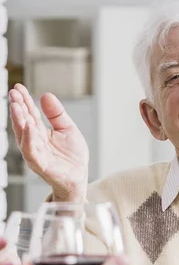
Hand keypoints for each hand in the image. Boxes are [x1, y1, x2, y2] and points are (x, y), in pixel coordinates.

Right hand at [9, 84, 88, 203]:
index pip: (30, 114)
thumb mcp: (67, 129)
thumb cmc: (72, 157)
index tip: (19, 87)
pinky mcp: (41, 165)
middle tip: (14, 93)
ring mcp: (36, 154)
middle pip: (24, 122)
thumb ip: (57, 114)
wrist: (79, 177)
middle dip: (18, 108)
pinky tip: (28, 127)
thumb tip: (46, 95)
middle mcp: (35, 142)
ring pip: (24, 136)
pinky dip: (29, 140)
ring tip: (17, 106)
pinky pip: (32, 152)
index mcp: (40, 132)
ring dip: (19, 121)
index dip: (24, 100)